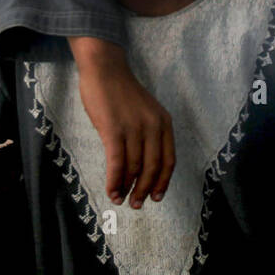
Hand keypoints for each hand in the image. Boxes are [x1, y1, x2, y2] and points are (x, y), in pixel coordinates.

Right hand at [69, 37, 174, 208]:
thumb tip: (142, 165)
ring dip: (127, 188)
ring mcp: (134, 128)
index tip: (157, 197)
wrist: (105, 69)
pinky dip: (114, 181)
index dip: (163, 182)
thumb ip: (149, 134)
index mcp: (164, 123)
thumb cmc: (121, 92)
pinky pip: (117, 163)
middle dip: (144, 190)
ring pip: (133, 168)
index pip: (169, 160)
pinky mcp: (113, 130)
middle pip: (152, 168)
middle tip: (138, 204)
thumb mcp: (146, 111)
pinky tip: (111, 191)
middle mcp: (153, 127)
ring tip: (120, 199)